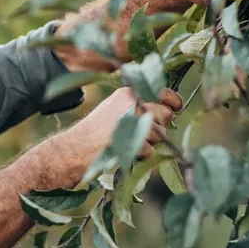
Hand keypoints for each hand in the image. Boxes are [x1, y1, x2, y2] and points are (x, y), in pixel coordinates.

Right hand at [68, 87, 182, 163]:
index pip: (162, 92)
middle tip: (140, 134)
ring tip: (126, 143)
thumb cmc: (95, 133)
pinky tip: (123, 152)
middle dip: (159, 127)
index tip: (176, 108)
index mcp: (128, 92)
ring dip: (149, 143)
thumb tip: (172, 111)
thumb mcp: (115, 110)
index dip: (173, 102)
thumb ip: (140, 107)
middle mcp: (132, 102)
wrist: (72, 149)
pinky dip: (140, 155)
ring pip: (161, 134)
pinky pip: (150, 151)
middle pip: (165, 114)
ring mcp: (132, 121)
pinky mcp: (132, 140)